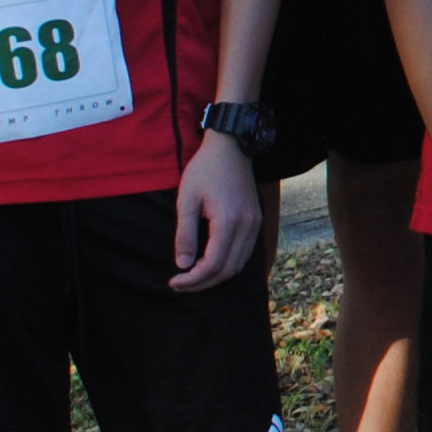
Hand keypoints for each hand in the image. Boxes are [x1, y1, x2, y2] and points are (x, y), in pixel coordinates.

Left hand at [169, 129, 260, 289]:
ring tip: (194, 277)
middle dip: (203, 282)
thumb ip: (185, 234)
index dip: (193, 279)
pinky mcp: (256, 221)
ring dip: (216, 276)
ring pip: (239, 265)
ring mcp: (255, 224)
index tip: (174, 281)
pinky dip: (228, 264)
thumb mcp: (186, 200)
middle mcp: (247, 226)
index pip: (213, 264)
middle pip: (228, 269)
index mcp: (229, 221)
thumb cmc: (205, 170)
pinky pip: (245, 253)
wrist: (231, 147)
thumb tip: (183, 264)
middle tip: (181, 284)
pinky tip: (211, 263)